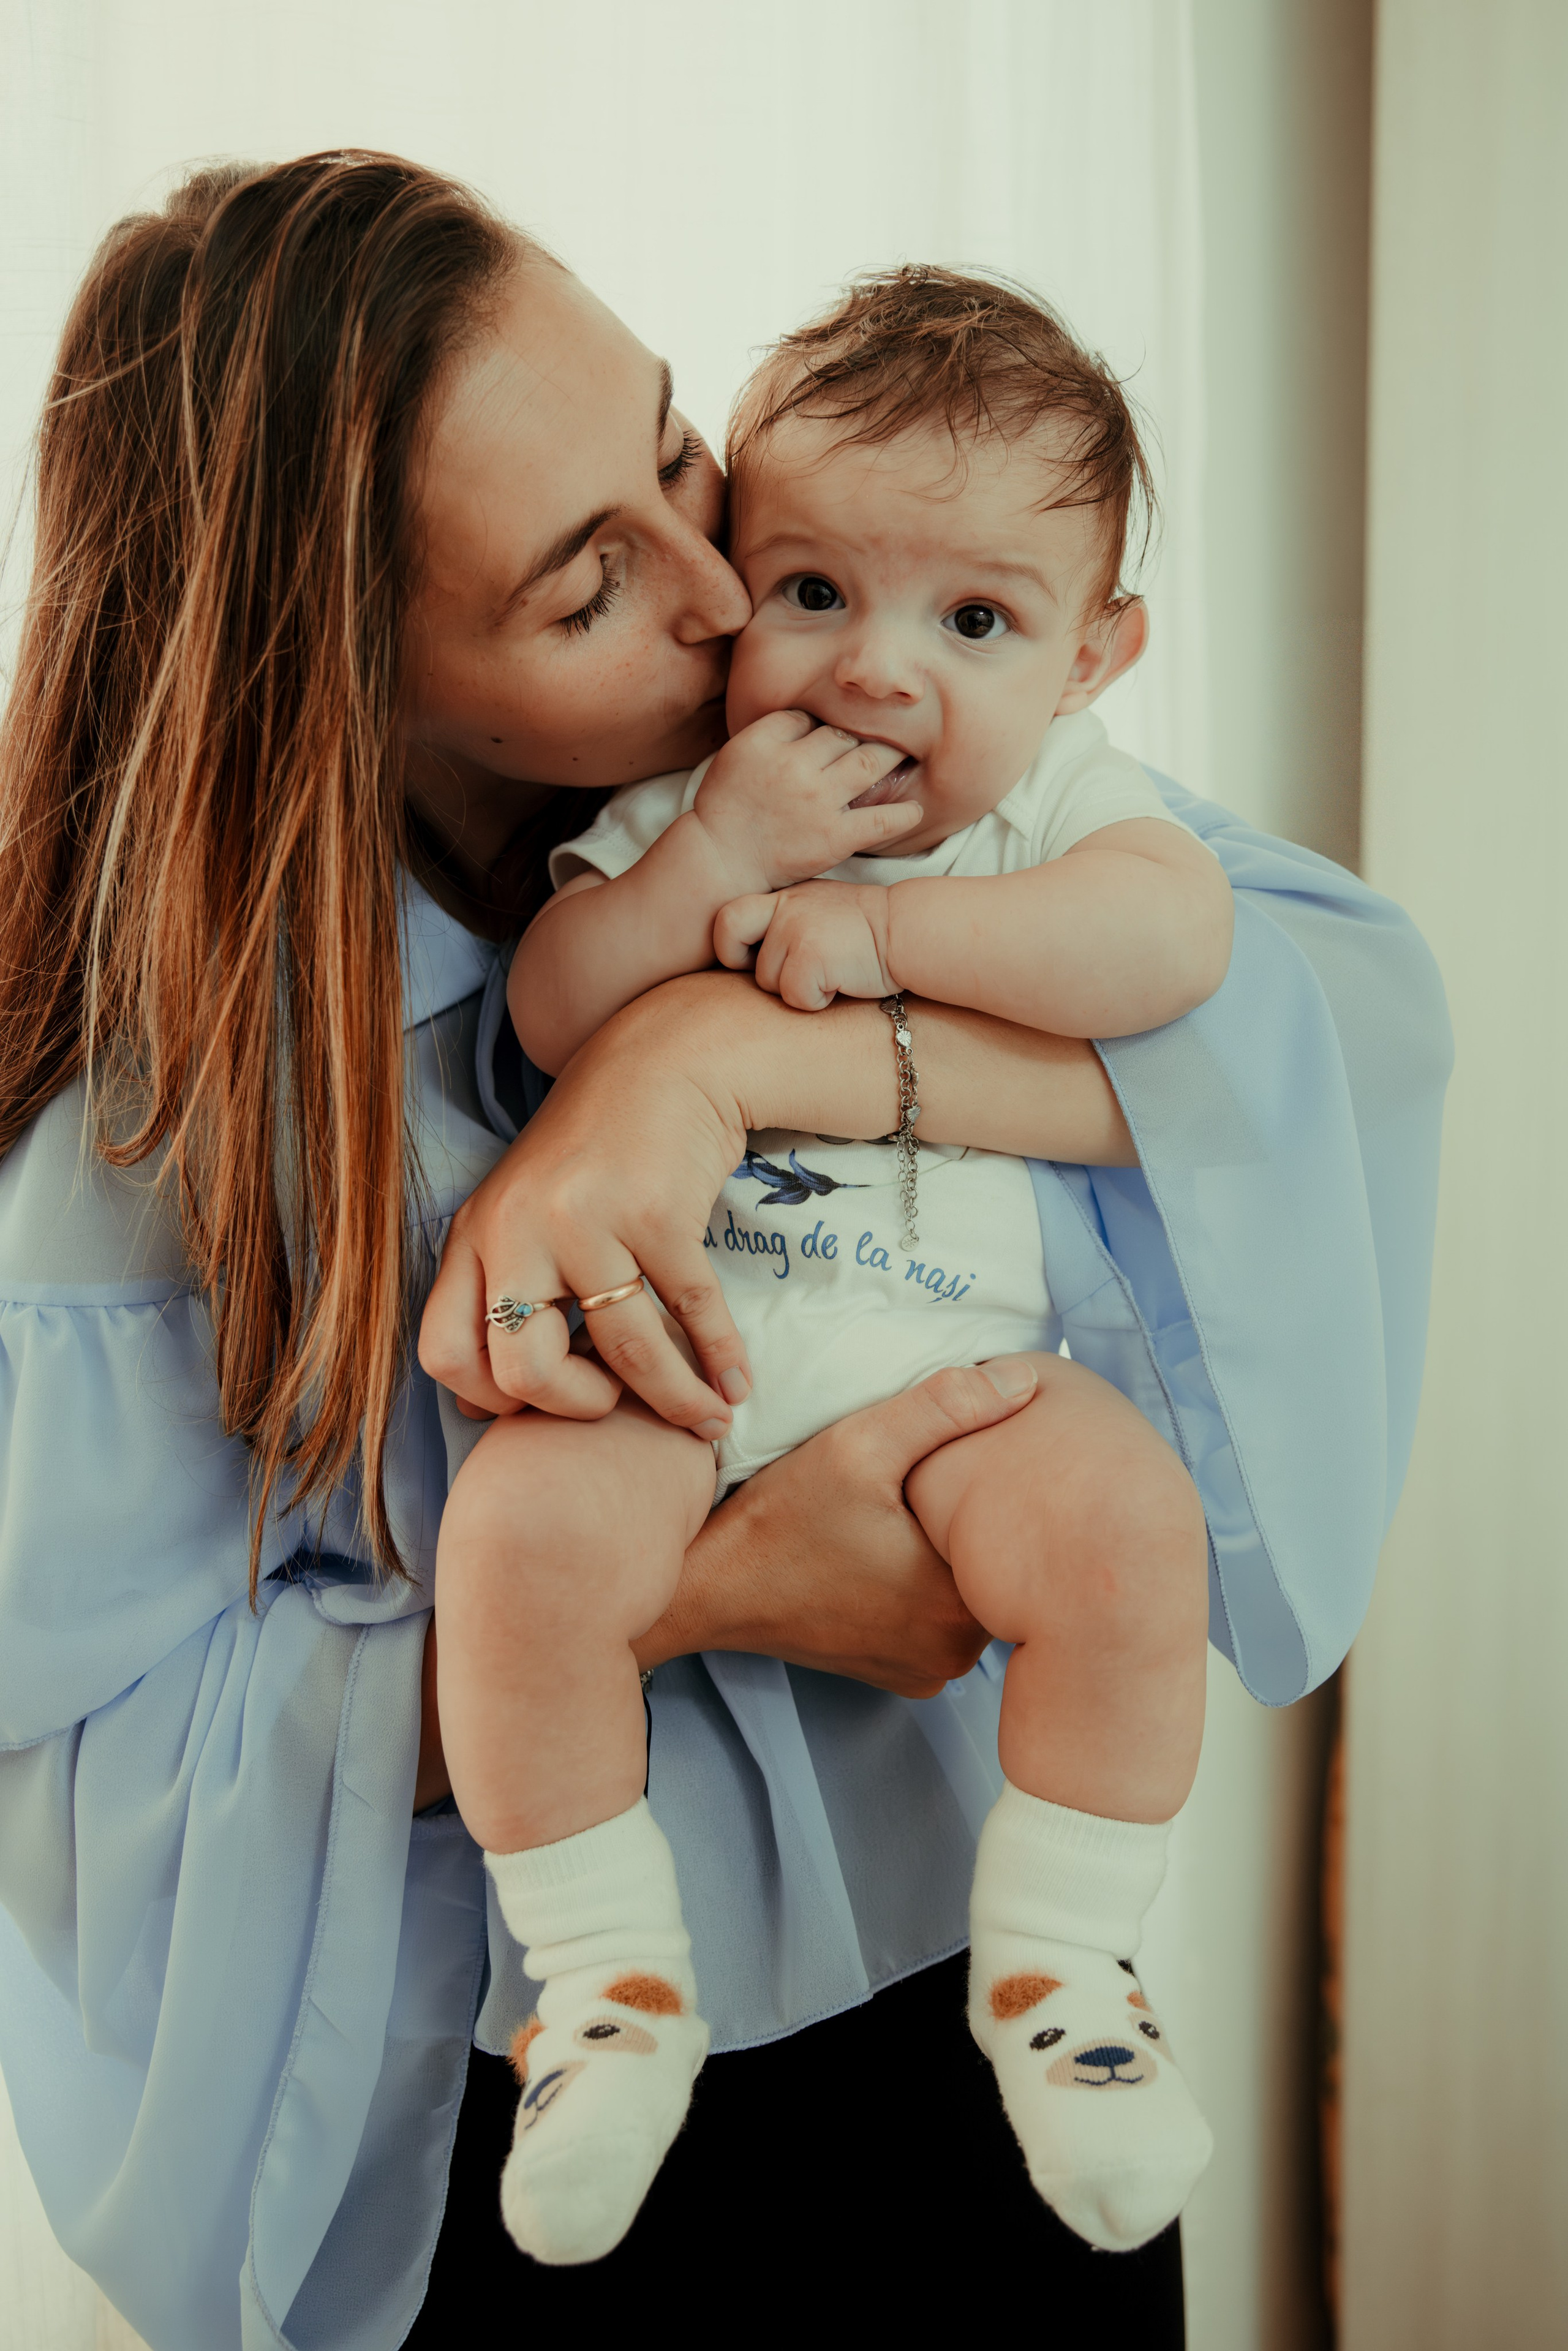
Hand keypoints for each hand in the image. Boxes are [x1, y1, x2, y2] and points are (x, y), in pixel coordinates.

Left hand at [418, 981, 754, 1432]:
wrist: (664, 1060)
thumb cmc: (596, 1151)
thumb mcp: (525, 1214)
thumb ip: (506, 1291)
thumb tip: (490, 1411)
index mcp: (474, 1236)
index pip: (445, 1353)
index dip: (489, 1401)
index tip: (540, 1406)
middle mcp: (516, 1230)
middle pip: (522, 1370)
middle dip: (577, 1409)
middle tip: (613, 1404)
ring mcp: (584, 1221)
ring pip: (624, 1352)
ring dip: (675, 1402)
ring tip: (707, 1422)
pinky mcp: (654, 1213)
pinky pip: (690, 1313)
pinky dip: (720, 1360)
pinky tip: (736, 1384)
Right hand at [635, 1357, 1039, 1694]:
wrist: (709, 1587)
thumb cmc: (778, 1522)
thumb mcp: (858, 1445)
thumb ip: (946, 1407)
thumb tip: (1025, 1381)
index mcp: (958, 1605)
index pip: (1015, 1532)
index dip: (995, 1485)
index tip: (958, 1464)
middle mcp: (955, 1654)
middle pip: (994, 1564)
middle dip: (969, 1519)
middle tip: (923, 1485)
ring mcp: (928, 1670)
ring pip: (968, 1591)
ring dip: (946, 1551)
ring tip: (905, 1515)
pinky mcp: (902, 1675)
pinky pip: (938, 1620)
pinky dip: (923, 1585)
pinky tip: (890, 1551)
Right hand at [692, 709, 921, 893]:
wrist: (721, 860)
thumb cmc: (726, 807)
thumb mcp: (737, 753)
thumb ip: (771, 731)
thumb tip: (811, 718)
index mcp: (766, 742)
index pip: (809, 718)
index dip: (820, 727)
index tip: (828, 739)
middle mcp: (795, 766)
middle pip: (844, 735)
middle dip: (863, 734)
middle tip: (882, 736)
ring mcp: (819, 802)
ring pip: (869, 762)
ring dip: (891, 757)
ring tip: (904, 758)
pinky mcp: (834, 838)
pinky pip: (880, 820)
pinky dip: (903, 814)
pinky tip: (915, 810)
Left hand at [714, 878, 895, 1010]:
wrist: (909, 930)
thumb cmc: (870, 933)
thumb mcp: (821, 913)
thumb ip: (788, 924)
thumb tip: (759, 960)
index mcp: (785, 896)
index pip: (729, 916)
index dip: (732, 944)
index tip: (755, 958)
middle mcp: (784, 906)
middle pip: (731, 943)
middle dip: (745, 965)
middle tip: (784, 973)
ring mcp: (794, 929)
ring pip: (766, 980)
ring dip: (796, 988)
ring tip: (831, 974)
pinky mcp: (810, 955)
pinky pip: (794, 996)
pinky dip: (817, 1001)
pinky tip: (841, 984)